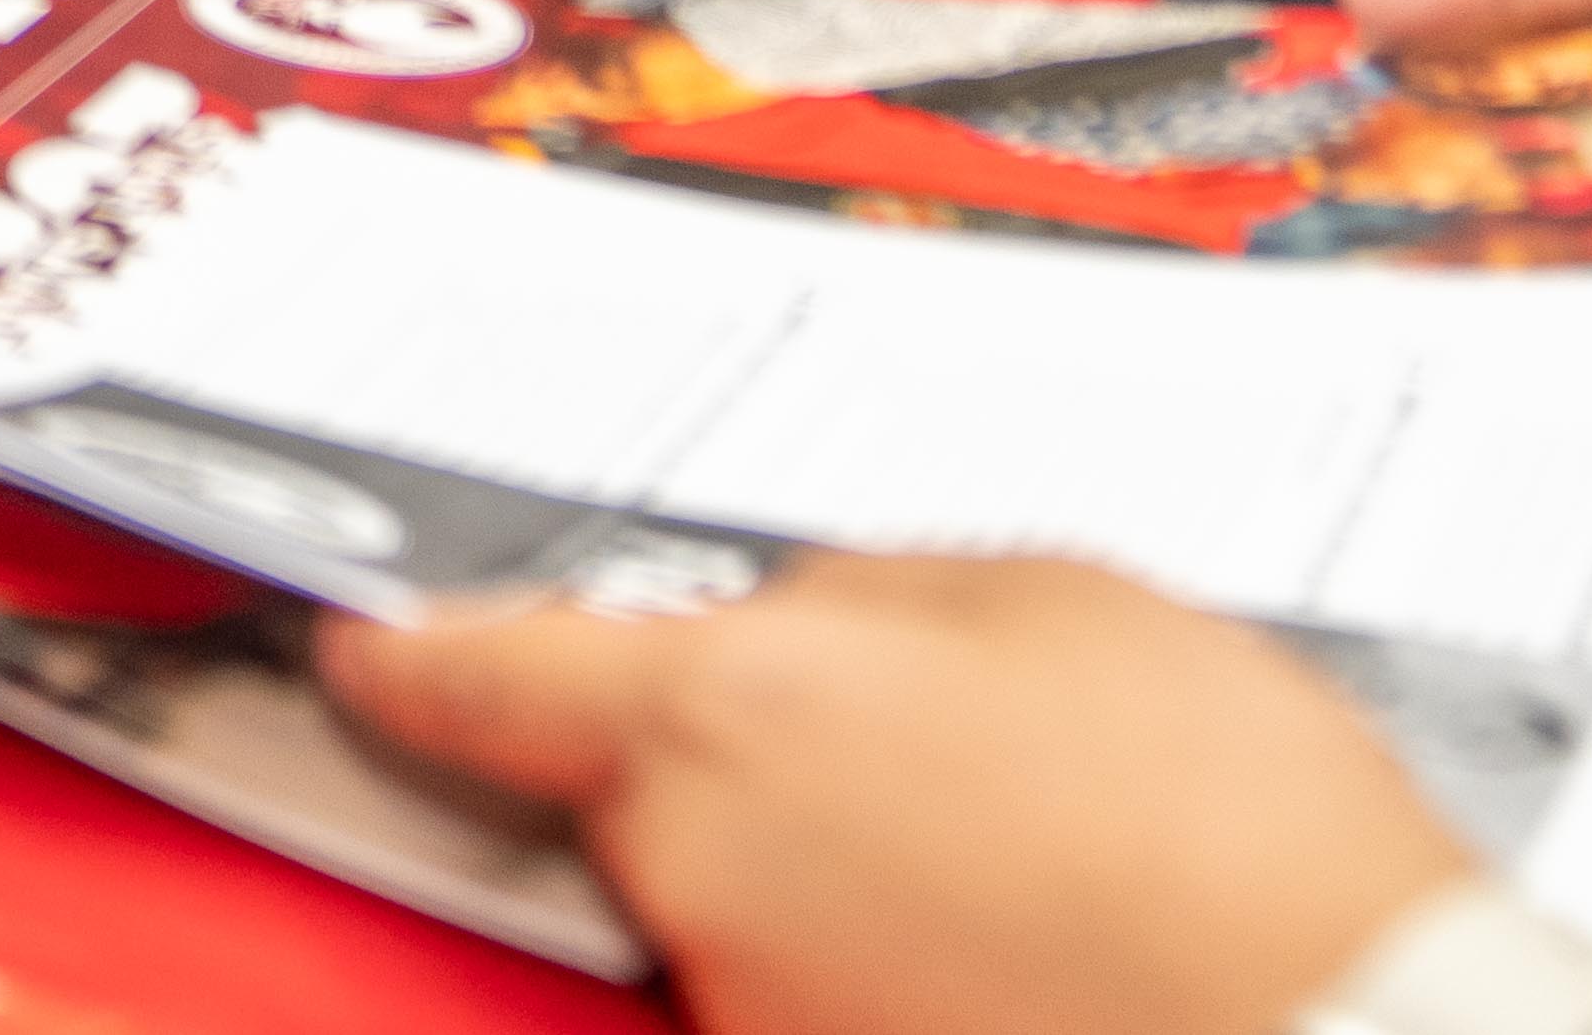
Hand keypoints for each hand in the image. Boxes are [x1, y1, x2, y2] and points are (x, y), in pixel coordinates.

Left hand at [323, 554, 1472, 1034]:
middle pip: (649, 795)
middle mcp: (702, 877)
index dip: (408, 660)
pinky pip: (825, 994)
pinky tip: (1032, 948)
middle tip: (932, 754)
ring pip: (748, 903)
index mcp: (728, 712)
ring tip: (1032, 864)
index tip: (360, 650)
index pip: (478, 680)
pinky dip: (897, 967)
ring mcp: (759, 1008)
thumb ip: (876, 597)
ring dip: (839, 875)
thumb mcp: (1057, 604)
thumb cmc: (1231, 827)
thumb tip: (795, 620)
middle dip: (753, 763)